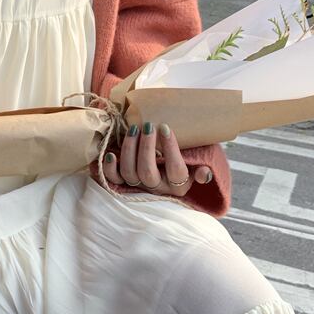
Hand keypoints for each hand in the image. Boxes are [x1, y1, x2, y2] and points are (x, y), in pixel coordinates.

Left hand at [99, 121, 213, 197]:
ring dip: (129, 149)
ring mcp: (139, 185)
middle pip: (147, 172)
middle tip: (148, 126)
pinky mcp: (124, 181)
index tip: (165, 127)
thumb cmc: (186, 160)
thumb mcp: (198, 164)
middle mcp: (157, 187)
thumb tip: (204, 173)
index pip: (176, 170)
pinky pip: (113, 179)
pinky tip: (111, 153)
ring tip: (134, 129)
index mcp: (178, 184)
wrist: (169, 168)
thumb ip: (202, 168)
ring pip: (129, 173)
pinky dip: (109, 167)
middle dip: (146, 148)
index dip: (170, 149)